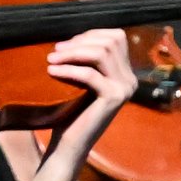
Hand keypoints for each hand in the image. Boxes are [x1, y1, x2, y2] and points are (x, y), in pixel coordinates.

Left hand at [43, 27, 135, 146]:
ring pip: (102, 53)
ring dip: (73, 53)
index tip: (65, 45)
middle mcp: (130, 79)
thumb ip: (87, 59)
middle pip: (111, 41)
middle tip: (56, 51)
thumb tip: (75, 35)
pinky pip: (89, 74)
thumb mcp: (82, 80)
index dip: (89, 35)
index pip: (116, 37)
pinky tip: (51, 71)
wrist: (70, 144)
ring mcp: (124, 88)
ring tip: (51, 59)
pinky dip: (68, 70)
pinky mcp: (113, 98)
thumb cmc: (72, 113)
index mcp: (125, 73)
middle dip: (81, 42)